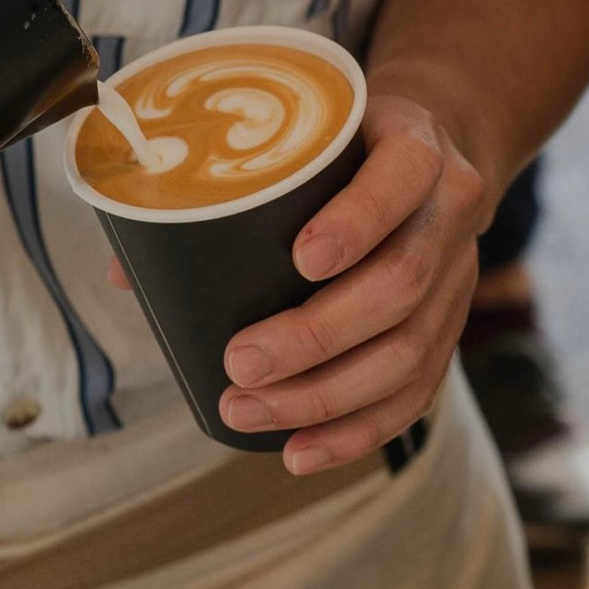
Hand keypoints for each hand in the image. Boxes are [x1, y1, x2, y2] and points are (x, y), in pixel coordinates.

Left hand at [220, 94, 489, 473]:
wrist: (435, 149)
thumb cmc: (348, 145)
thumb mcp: (307, 136)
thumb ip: (226, 189)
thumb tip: (129, 271)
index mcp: (417, 148)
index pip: (401, 179)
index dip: (357, 222)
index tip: (301, 258)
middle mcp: (449, 214)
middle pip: (402, 283)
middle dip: (319, 334)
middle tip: (242, 361)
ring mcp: (458, 277)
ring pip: (412, 350)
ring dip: (327, 395)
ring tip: (250, 410)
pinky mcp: (451, 328)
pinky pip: (417, 393)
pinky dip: (357, 431)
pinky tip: (301, 451)